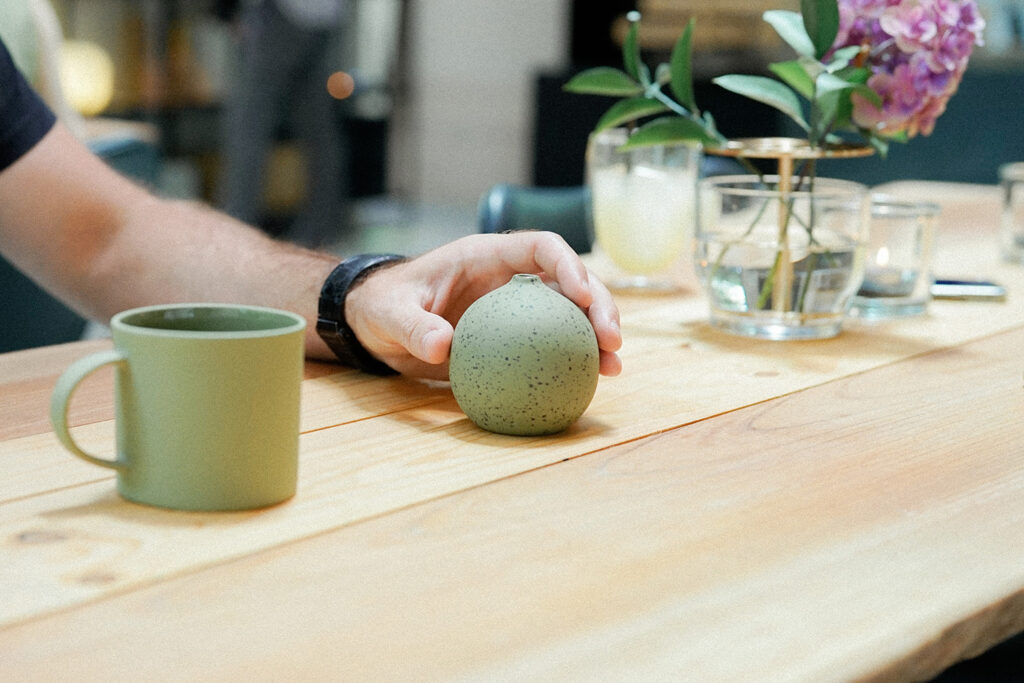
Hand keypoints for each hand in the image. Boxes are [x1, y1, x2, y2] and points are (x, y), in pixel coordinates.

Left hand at [344, 232, 621, 379]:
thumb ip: (413, 326)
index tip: (583, 296)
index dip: (569, 265)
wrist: (375, 324)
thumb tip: (443, 346)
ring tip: (613, 367)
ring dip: (595, 337)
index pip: (540, 247)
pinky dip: (572, 362)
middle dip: (598, 305)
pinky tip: (589, 386)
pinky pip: (550, 345)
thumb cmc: (383, 306)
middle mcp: (509, 279)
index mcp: (486, 257)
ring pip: (568, 315)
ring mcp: (515, 309)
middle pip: (568, 281)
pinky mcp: (513, 338)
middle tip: (612, 341)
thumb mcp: (389, 315)